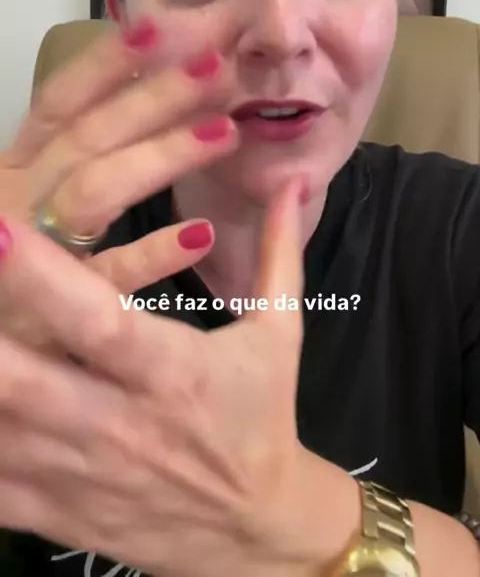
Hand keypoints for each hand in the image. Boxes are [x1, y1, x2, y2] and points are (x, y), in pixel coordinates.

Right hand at [0, 17, 237, 348]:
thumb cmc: (8, 272)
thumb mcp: (28, 203)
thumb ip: (71, 161)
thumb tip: (132, 110)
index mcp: (15, 169)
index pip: (60, 103)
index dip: (105, 63)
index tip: (159, 26)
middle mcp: (14, 199)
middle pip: (87, 135)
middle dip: (153, 97)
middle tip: (218, 67)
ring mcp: (27, 254)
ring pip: (93, 191)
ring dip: (159, 157)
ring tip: (225, 133)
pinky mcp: (43, 314)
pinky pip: (103, 277)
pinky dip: (149, 254)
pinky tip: (201, 233)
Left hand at [0, 179, 325, 576]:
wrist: (259, 528)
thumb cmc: (264, 415)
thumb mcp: (280, 332)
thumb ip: (277, 253)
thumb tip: (290, 180)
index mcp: (172, 372)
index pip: (100, 322)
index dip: (44, 280)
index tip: (0, 232)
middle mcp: (119, 424)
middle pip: (24, 381)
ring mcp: (81, 476)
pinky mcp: (59, 515)